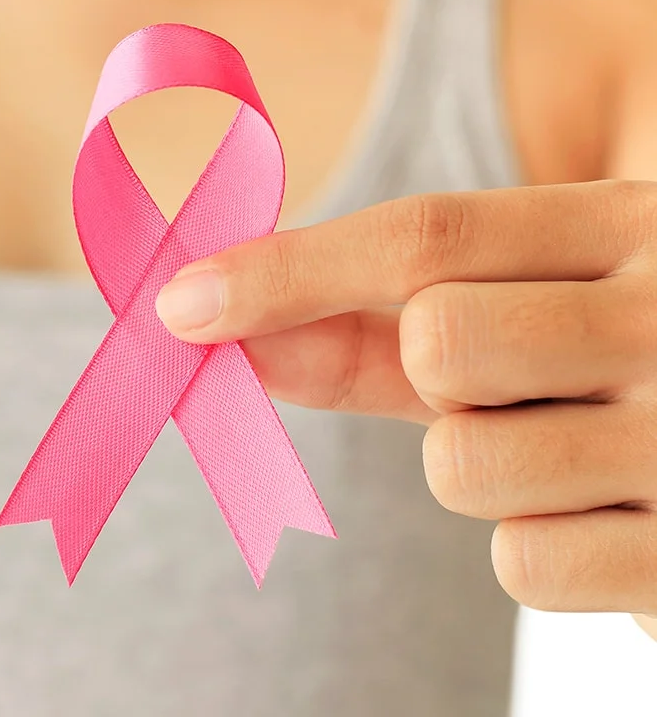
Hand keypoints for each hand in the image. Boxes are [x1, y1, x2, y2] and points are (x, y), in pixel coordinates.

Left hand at [155, 182, 656, 634]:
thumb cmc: (632, 368)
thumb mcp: (545, 307)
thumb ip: (389, 322)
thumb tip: (222, 328)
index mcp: (640, 227)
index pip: (429, 232)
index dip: (287, 268)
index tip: (180, 303)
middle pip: (440, 340)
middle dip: (434, 378)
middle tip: (512, 384)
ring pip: (464, 466)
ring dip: (487, 470)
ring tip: (580, 450)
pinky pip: (526, 563)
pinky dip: (546, 548)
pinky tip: (622, 516)